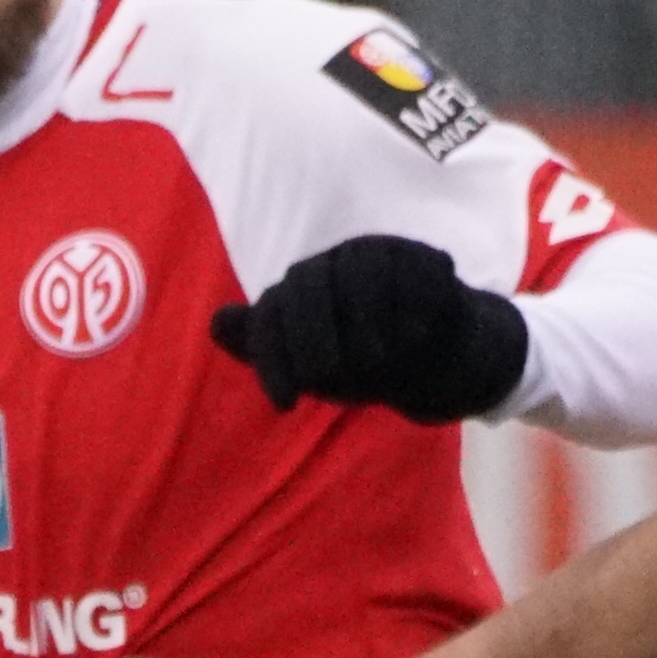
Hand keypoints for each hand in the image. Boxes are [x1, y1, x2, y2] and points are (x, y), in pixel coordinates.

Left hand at [210, 235, 526, 423]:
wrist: (440, 358)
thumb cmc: (368, 361)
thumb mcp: (314, 365)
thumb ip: (269, 344)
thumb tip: (217, 324)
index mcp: (307, 282)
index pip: (276, 308)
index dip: (274, 356)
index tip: (285, 403)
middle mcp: (339, 260)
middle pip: (308, 284)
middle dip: (313, 338)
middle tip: (328, 379)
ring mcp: (383, 254)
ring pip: (359, 273)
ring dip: (363, 323)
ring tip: (373, 362)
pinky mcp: (426, 261)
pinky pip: (413, 274)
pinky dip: (411, 307)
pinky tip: (413, 336)